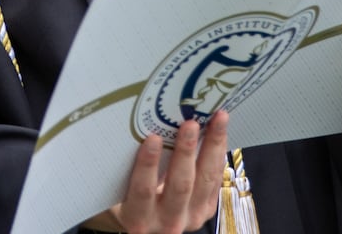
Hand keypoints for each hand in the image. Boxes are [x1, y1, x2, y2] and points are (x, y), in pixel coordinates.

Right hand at [83, 112, 228, 233]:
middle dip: (186, 151)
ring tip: (217, 120)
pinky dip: (218, 153)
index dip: (148, 165)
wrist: (149, 222)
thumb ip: (130, 167)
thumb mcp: (121, 188)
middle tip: (190, 123)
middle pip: (180, 186)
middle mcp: (167, 222)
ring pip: (205, 181)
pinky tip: (220, 132)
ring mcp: (191, 218)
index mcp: (138, 217)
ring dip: (212, 147)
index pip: (143, 191)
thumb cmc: (127, 196)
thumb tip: (142, 126)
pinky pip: (216, 179)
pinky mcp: (208, 210)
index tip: (152, 138)